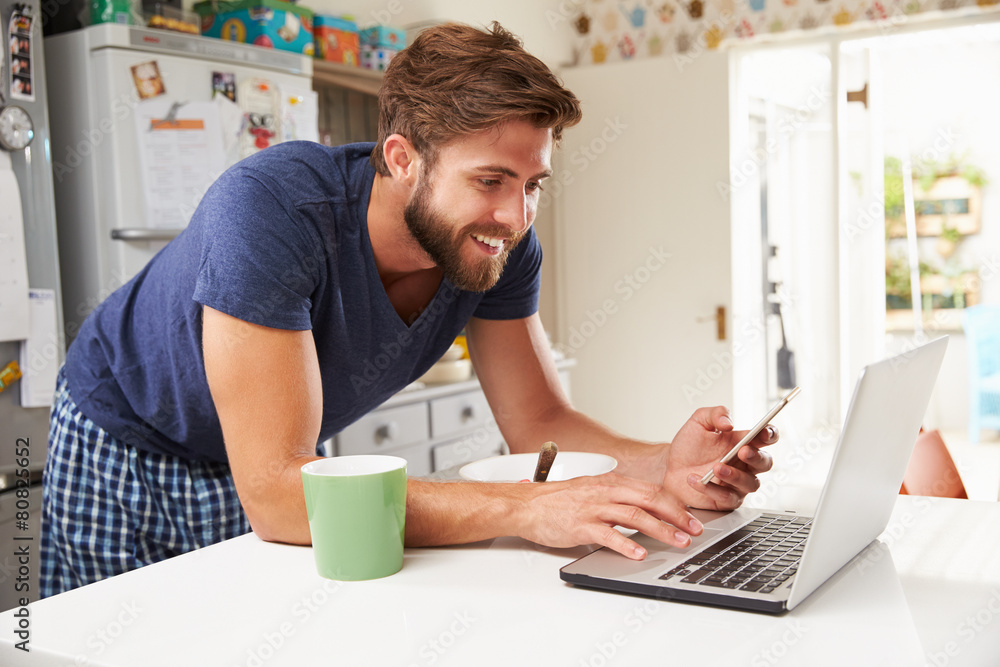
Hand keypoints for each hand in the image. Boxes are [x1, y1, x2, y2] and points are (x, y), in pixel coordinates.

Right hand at [514, 473, 703, 559]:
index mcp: (612, 482)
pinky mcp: (581, 526)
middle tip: (695, 530)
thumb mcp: (593, 491)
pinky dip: (626, 545)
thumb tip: (645, 512)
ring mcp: (594, 508)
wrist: (527, 505)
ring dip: (661, 530)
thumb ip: (617, 498)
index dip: (676, 505)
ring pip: (636, 516)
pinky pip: (608, 535)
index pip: (652, 490)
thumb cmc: (558, 501)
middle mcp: (606, 492)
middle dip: (677, 516)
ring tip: (678, 542)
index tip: (692, 518)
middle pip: (650, 500)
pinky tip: (639, 554)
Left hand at [662, 406, 776, 510]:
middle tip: (742, 451)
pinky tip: (696, 479)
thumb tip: (728, 422)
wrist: (670, 466)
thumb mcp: (699, 422)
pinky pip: (726, 498)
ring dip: (735, 475)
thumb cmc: (689, 446)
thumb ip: (715, 414)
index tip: (764, 432)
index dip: (769, 434)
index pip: (765, 438)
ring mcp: (737, 483)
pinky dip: (711, 489)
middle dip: (756, 457)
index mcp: (742, 442)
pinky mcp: (725, 499)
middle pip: (765, 463)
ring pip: (750, 484)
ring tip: (716, 467)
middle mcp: (744, 464)